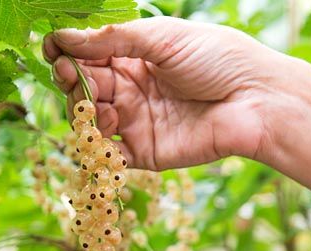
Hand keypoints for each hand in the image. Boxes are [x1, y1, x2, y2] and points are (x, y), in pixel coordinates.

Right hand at [43, 17, 281, 169]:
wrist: (257, 101)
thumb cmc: (218, 58)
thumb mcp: (163, 37)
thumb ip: (113, 40)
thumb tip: (63, 36)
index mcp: (135, 56)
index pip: (88, 55)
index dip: (68, 52)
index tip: (53, 49)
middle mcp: (131, 89)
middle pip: (84, 88)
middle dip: (72, 81)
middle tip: (71, 75)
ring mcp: (136, 122)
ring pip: (91, 121)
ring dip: (84, 111)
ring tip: (95, 105)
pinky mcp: (145, 153)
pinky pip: (110, 155)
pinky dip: (97, 147)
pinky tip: (101, 132)